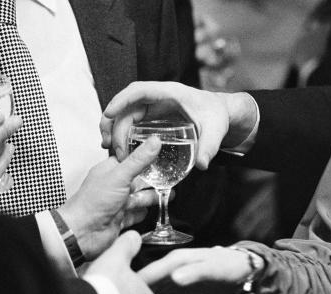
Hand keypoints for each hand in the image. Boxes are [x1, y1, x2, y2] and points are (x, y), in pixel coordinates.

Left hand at [57, 137, 160, 260]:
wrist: (82, 233)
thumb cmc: (93, 202)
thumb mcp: (120, 175)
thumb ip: (140, 159)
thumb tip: (155, 141)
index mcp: (110, 170)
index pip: (130, 159)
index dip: (145, 156)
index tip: (161, 152)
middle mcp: (114, 186)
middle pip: (138, 180)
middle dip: (153, 179)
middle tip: (170, 176)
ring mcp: (117, 203)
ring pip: (139, 198)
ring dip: (152, 196)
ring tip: (169, 194)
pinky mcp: (120, 219)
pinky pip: (136, 214)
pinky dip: (144, 213)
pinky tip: (152, 211)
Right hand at [100, 81, 257, 169]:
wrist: (222, 115)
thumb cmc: (218, 116)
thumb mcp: (216, 131)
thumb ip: (209, 147)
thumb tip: (202, 165)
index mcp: (171, 93)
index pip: (140, 91)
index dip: (122, 100)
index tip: (109, 113)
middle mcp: (159, 98)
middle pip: (128, 105)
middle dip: (114, 122)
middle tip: (110, 145)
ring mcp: (155, 107)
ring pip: (127, 113)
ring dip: (115, 128)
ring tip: (108, 146)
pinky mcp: (154, 118)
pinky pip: (133, 122)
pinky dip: (123, 133)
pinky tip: (119, 148)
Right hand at [138, 247, 254, 293]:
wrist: (240, 268)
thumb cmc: (227, 267)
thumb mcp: (212, 270)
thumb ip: (194, 274)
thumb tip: (173, 279)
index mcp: (173, 261)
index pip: (147, 273)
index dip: (133, 286)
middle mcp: (168, 269)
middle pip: (144, 284)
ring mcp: (170, 279)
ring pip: (149, 291)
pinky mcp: (174, 288)